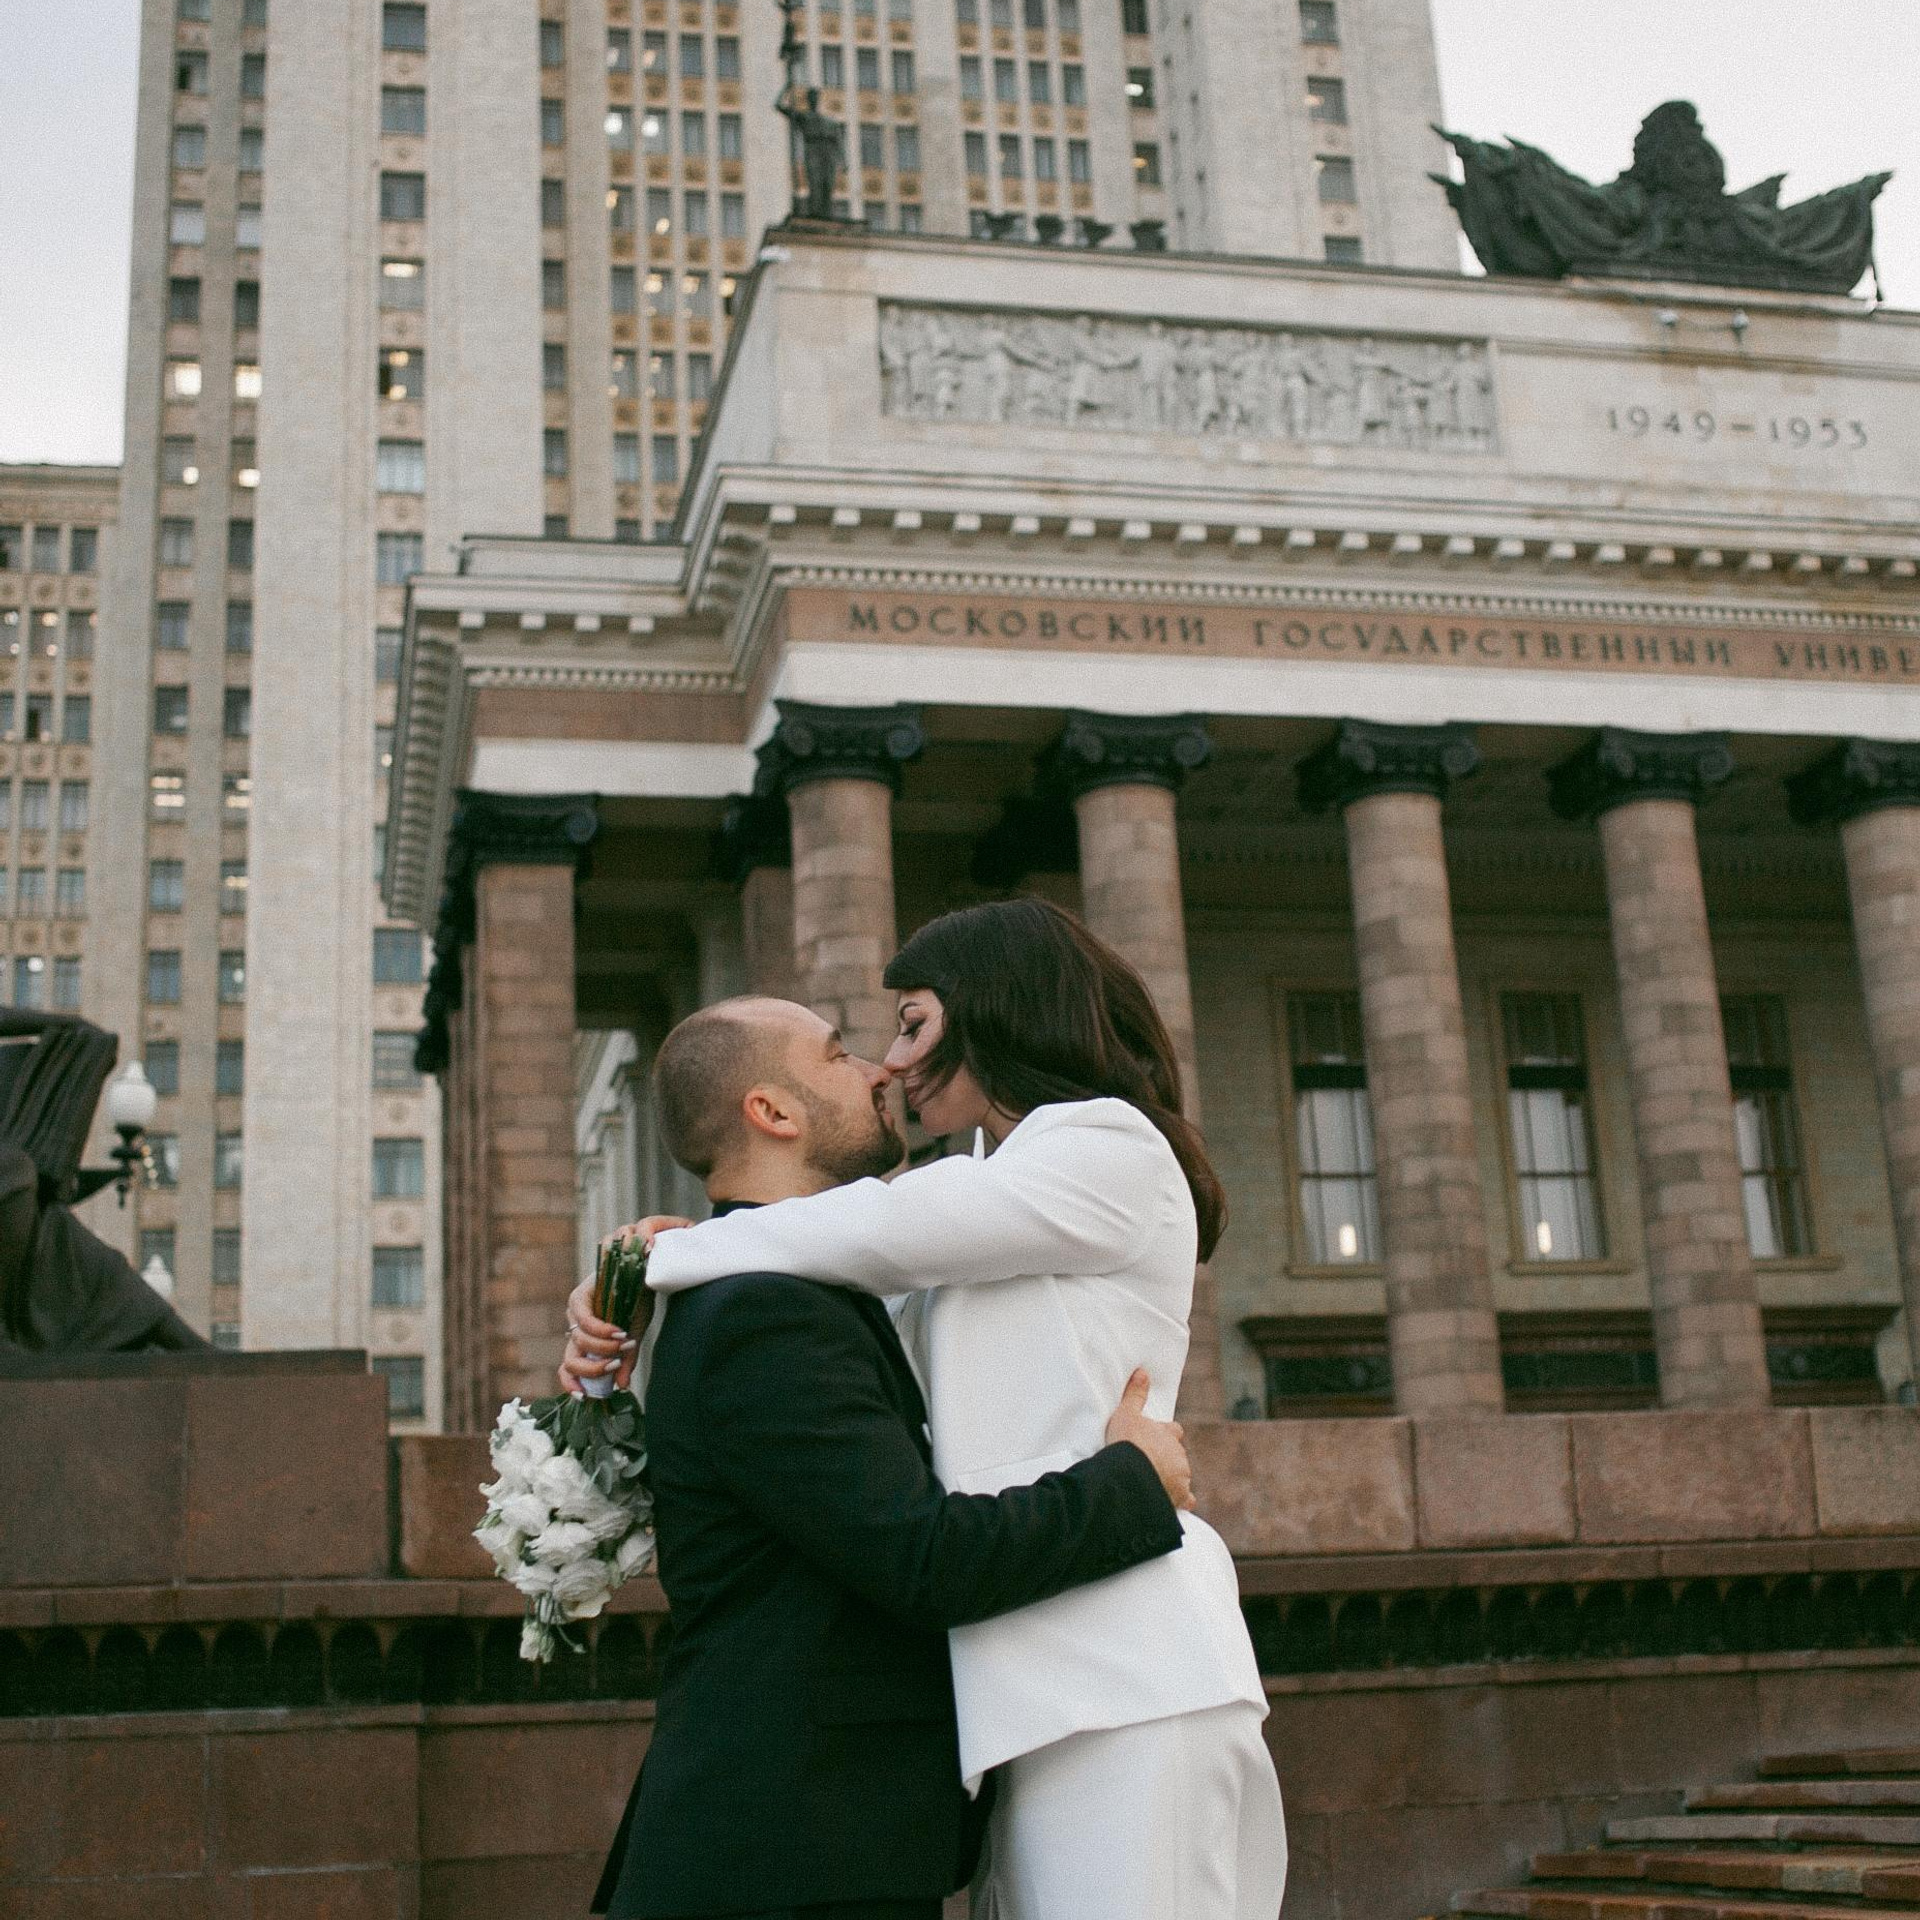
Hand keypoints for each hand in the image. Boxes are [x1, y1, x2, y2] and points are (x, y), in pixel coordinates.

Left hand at [554, 1216, 691, 1395]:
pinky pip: (585, 1320)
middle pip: (570, 1360)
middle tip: (616, 1365)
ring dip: (603, 1348)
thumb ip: (625, 1361)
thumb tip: (621, 1387)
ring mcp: (574, 1312)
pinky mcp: (579, 1295)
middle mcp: (574, 1328)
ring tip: (625, 1342)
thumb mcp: (633, 1337)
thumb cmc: (636, 1305)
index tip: (585, 1395)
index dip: (571, 1383)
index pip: (568, 1368)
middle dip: (593, 1368)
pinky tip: (619, 1332)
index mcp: (584, 1342)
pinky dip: (602, 1330)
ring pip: (579, 1341)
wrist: (643, 1272)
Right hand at [1104, 1369, 1192, 1511]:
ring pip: (1182, 1476)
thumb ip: (1135, 1395)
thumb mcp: (1126, 1414)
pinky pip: (1186, 1499)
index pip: (1174, 1431)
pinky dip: (1181, 1500)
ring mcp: (1181, 1476)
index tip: (1156, 1438)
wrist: (1130, 1474)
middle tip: (1150, 1463)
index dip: (1166, 1434)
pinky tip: (1175, 1503)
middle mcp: (1179, 1454)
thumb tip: (1142, 1372)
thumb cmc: (1127, 1443)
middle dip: (1168, 1458)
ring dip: (1173, 1478)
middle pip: (1177, 1455)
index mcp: (1168, 1434)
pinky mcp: (1179, 1496)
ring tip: (1155, 1483)